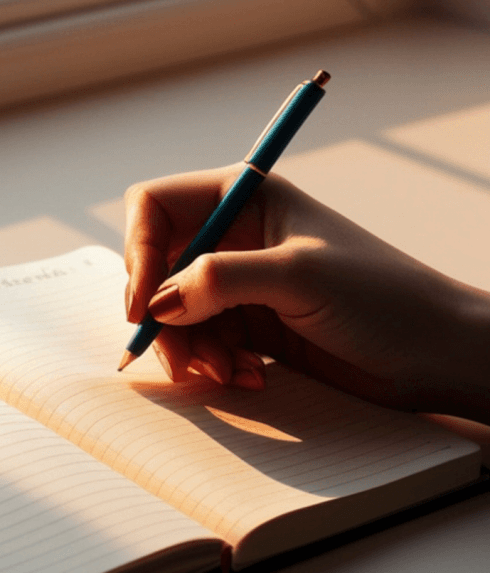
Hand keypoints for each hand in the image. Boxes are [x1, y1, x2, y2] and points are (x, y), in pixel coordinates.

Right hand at [124, 165, 489, 420]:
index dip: (139, 251)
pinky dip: (215, 362)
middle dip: (164, 315)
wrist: (433, 353)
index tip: (144, 304)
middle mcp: (236, 236)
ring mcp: (241, 282)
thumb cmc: (382, 297)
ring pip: (177, 311)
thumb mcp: (297, 275)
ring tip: (228, 371)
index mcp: (245, 198)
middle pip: (159, 267)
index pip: (156, 207)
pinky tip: (249, 375)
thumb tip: (156, 301)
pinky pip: (204, 340)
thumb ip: (218, 279)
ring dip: (192, 347)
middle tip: (183, 358)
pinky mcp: (250, 322)